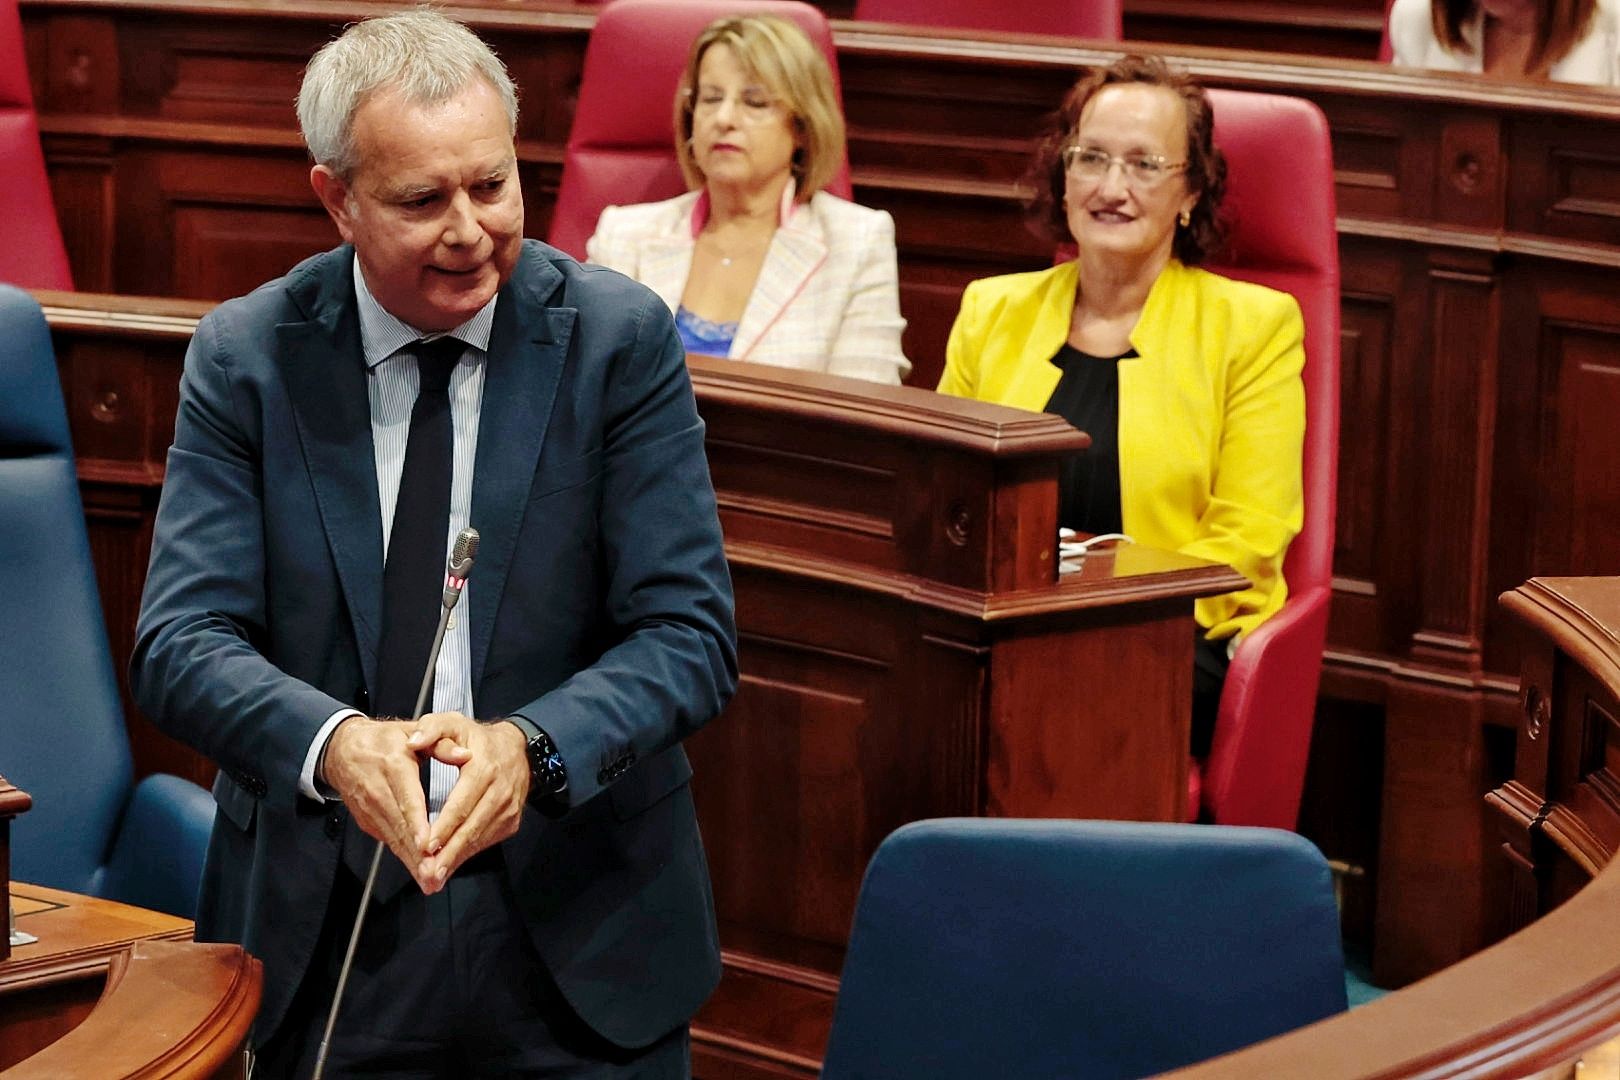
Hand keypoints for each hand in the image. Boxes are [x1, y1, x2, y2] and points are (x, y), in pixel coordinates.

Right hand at [322, 715, 467, 892]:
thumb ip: (441, 744)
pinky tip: (419, 871)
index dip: (416, 823)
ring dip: (411, 862)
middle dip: (417, 854)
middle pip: (401, 827)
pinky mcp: (368, 822)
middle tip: (435, 875)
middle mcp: (379, 791)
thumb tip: (464, 755)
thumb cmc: (384, 740)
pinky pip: (389, 841)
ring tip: (430, 881)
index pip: (407, 798)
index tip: (427, 843)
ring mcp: (371, 809)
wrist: (343, 750)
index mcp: (394, 766)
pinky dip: (404, 857)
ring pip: (394, 839)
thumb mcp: (412, 733)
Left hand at [406, 713, 529, 891]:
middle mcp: (500, 791)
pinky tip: (450, 864)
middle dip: (449, 853)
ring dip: (457, 859)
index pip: (461, 803)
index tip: (426, 844)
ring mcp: (508, 808)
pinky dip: (467, 854)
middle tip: (428, 873)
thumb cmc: (478, 739)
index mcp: (484, 768)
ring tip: (434, 877)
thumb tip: (413, 741)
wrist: (518, 749)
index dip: (443, 826)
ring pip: (480, 838)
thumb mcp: (453, 723)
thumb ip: (431, 728)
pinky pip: (487, 841)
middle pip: (471, 827)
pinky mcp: (511, 821)